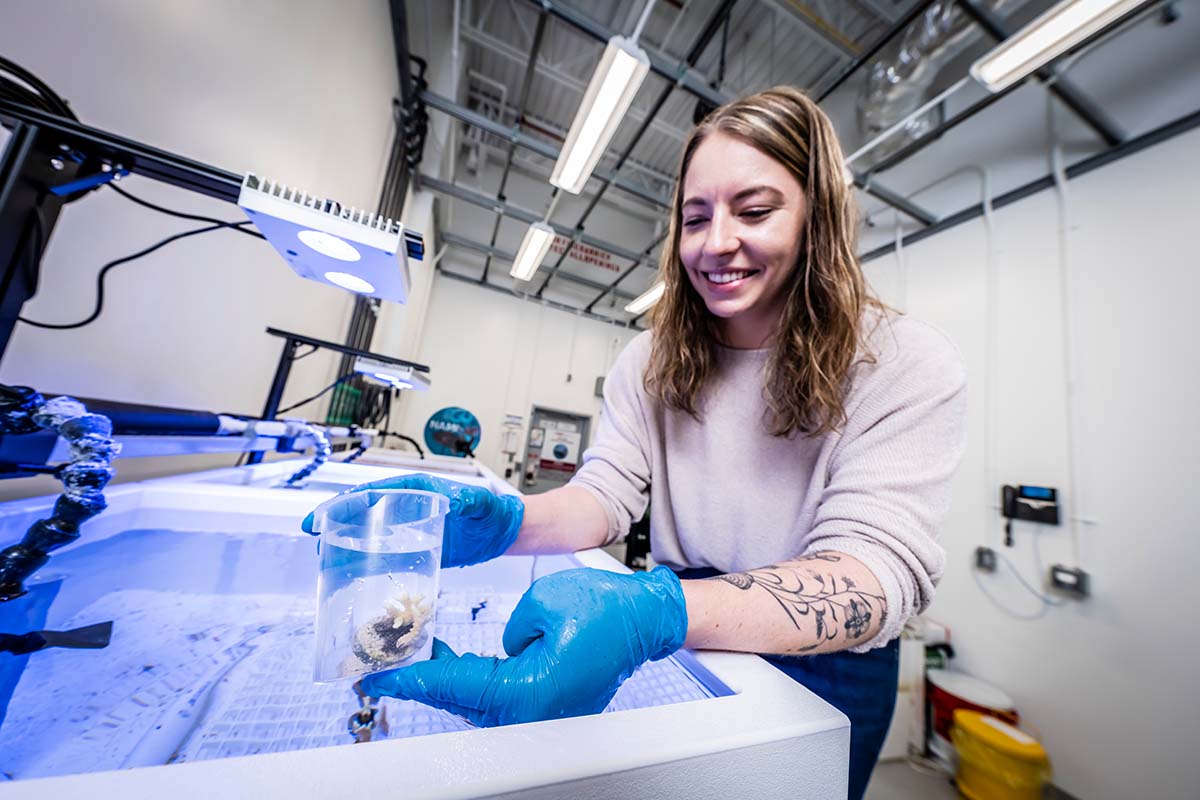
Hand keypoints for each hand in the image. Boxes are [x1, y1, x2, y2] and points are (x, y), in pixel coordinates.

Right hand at [301, 473, 523, 567]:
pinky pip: (383, 554)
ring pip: (368, 533)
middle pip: (362, 512)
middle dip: (334, 521)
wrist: (502, 533)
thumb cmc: (492, 511)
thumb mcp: (481, 503)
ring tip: (323, 557)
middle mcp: (405, 507)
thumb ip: (470, 501)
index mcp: (414, 490)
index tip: (322, 514)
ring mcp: (407, 529)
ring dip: (345, 542)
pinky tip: (350, 574)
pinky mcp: (413, 548)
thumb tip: (458, 500)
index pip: (372, 492)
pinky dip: (365, 562)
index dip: (344, 502)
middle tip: (312, 536)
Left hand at [359, 566, 687, 726]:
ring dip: (445, 683)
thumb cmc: (607, 609)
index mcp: (529, 691)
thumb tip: (502, 648)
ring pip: (476, 704)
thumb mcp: (542, 602)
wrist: (646, 621)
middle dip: (421, 683)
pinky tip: (452, 663)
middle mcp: (534, 713)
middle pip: (460, 702)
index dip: (412, 678)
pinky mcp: (547, 707)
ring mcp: (542, 715)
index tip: (379, 677)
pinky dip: (471, 684)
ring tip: (413, 660)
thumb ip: (506, 628)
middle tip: (383, 669)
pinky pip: (497, 699)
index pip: (455, 686)